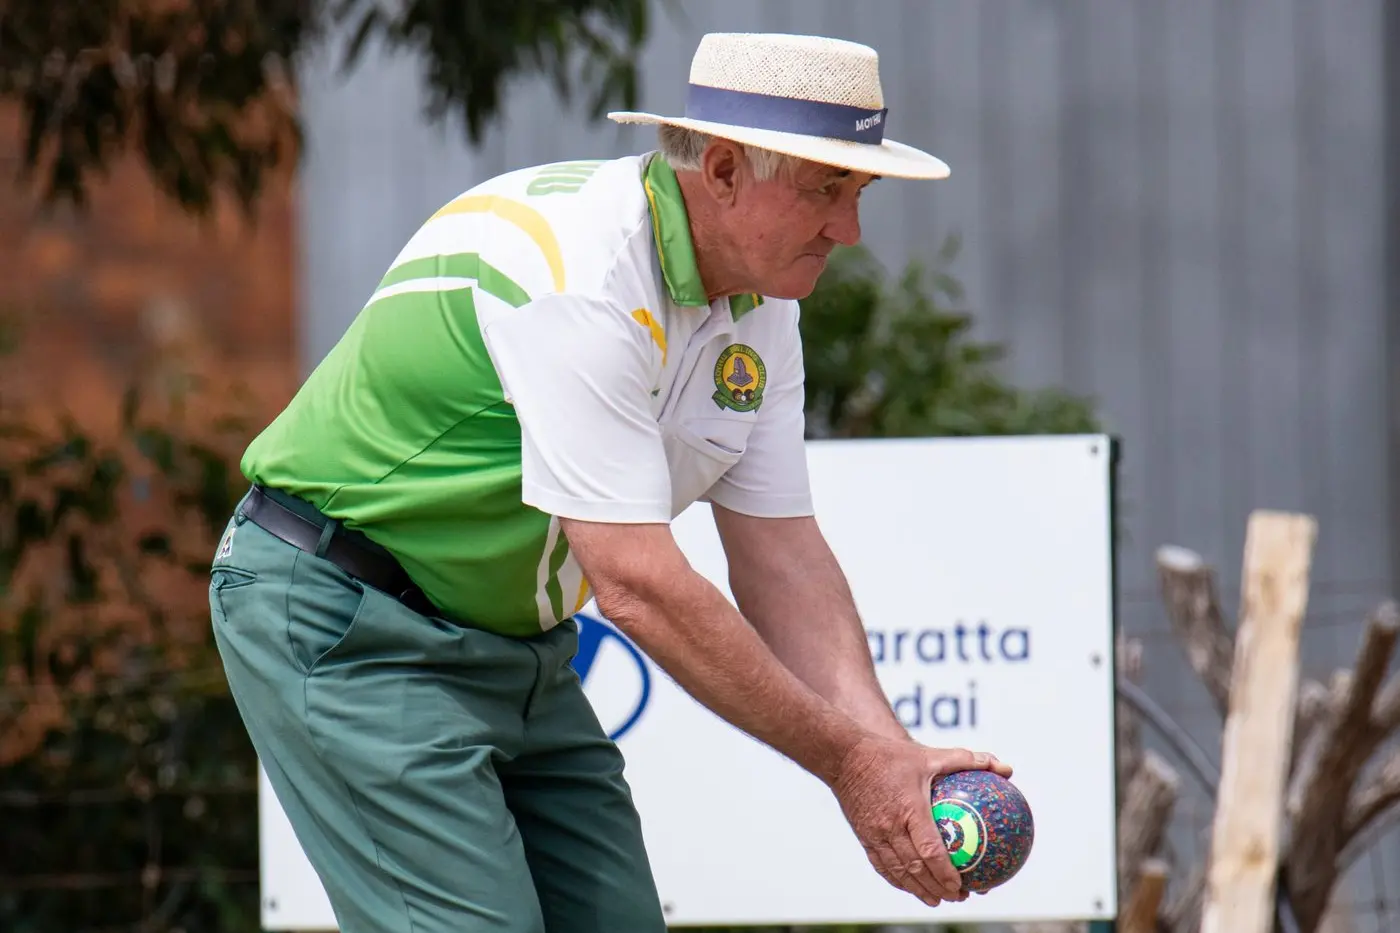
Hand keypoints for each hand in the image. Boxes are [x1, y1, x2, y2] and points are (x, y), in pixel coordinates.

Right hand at [830, 736, 1011, 907]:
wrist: (845, 758)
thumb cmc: (891, 756)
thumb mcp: (929, 755)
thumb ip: (966, 760)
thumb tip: (1004, 767)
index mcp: (909, 809)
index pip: (929, 849)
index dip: (946, 872)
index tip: (962, 885)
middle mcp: (890, 826)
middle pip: (915, 868)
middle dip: (938, 888)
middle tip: (958, 897)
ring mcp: (874, 835)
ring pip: (898, 872)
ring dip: (918, 890)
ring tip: (937, 900)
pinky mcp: (864, 837)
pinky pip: (882, 866)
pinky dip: (898, 880)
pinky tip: (911, 886)